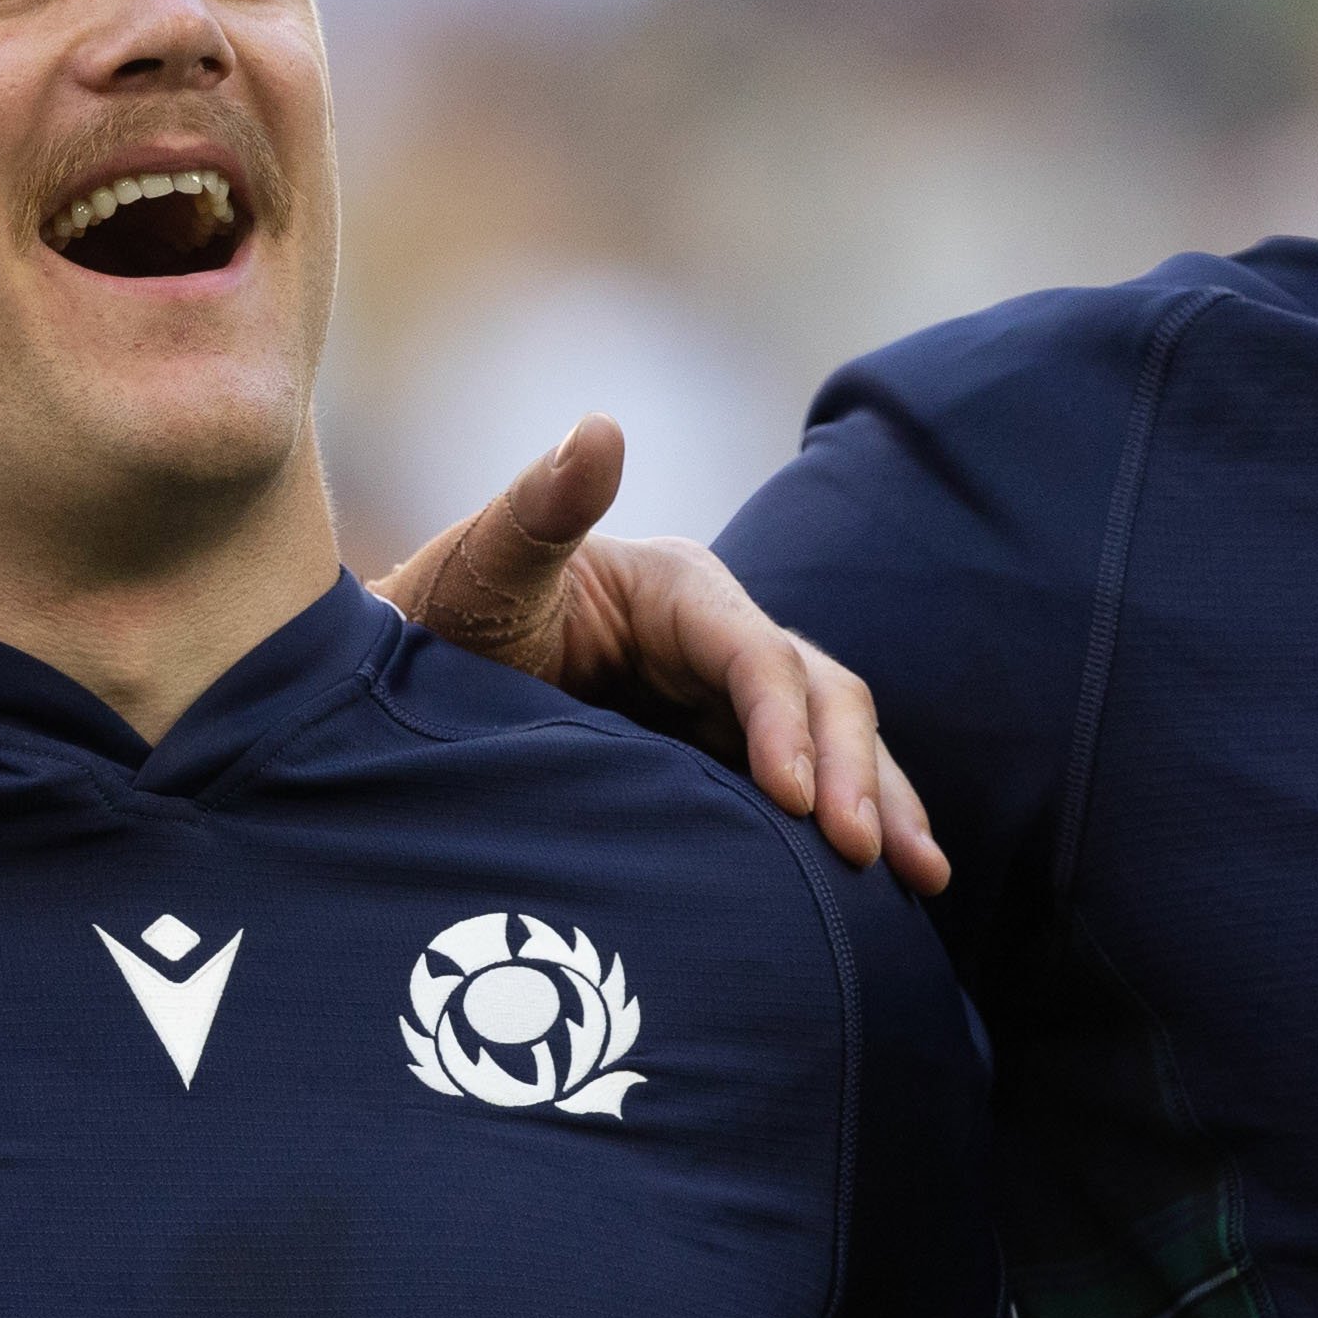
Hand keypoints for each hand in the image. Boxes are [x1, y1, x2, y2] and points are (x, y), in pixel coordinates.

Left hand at [374, 419, 944, 897]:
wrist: (395, 694)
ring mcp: (722, 701)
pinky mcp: (713, 755)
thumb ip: (540, 507)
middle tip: (872, 857)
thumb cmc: (440, 621)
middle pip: (820, 697)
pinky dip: (842, 825)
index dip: (786, 724)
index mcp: (680, 591)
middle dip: (858, 772)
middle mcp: (719, 639)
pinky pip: (796, 788)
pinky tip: (881, 889)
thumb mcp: (484, 569)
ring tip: (921, 878)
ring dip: (882, 804)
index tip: (797, 801)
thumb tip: (600, 429)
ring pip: (829, 745)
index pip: (758, 656)